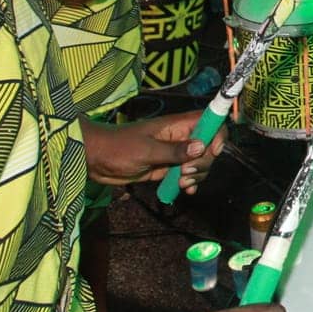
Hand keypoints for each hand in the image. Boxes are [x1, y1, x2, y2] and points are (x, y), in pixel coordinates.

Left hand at [83, 111, 225, 191]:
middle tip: (184, 174)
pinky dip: (189, 183)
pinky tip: (184, 190)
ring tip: (180, 183)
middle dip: (203, 163)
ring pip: (199, 163)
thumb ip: (174, 150)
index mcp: (177, 125)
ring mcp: (174, 154)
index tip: (213, 151)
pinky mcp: (167, 168)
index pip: (209, 121)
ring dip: (195, 176)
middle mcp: (179, 137)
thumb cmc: (118, 148)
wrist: (95, 160)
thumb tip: (202, 147)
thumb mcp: (146, 150)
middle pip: (208, 146)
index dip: (217, 133)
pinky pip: (186, 175)